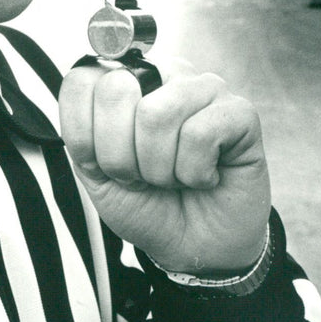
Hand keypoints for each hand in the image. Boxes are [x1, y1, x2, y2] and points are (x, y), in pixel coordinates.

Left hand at [58, 60, 270, 273]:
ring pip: (157, 113)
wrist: (194, 247)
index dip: (86, 137)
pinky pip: (200, 133)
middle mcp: (162, 74)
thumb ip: (81, 126)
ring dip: (158, 167)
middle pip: (116, 90)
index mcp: (123, 80)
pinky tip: (205, 177)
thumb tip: (91, 80)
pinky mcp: (239, 112)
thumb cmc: (146, 203)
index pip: (82, 80)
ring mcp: (203, 88)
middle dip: (121, 155)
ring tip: (173, 177)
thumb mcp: (94, 171)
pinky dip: (194, 172)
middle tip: (142, 174)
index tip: (106, 164)